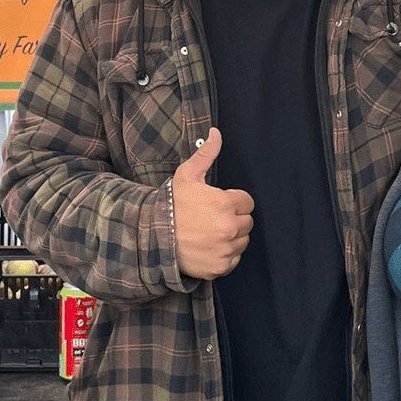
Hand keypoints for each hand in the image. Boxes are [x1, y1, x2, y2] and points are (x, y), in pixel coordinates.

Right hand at [171, 128, 253, 280]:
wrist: (153, 235)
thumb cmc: (171, 204)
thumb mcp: (187, 175)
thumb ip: (206, 154)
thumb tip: (216, 133)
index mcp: (226, 204)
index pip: (247, 203)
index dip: (233, 201)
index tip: (219, 204)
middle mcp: (229, 228)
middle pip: (247, 223)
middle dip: (234, 219)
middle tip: (213, 218)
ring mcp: (225, 249)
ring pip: (242, 242)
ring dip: (231, 237)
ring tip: (210, 232)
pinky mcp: (220, 267)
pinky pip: (233, 260)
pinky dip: (224, 255)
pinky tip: (208, 247)